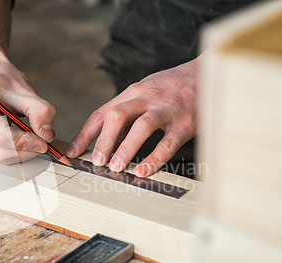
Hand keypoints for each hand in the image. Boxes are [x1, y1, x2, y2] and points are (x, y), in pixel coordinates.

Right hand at [0, 59, 55, 163]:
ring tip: (33, 136)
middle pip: (1, 152)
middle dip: (26, 150)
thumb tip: (47, 135)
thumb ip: (41, 112)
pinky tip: (23, 138)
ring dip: (22, 152)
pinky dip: (15, 152)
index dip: (25, 143)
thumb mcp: (27, 91)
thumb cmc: (4, 81)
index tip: (44, 142)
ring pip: (1, 157)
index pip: (1, 137)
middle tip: (43, 141)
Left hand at [66, 55, 200, 176]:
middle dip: (103, 141)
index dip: (85, 134)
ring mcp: (167, 108)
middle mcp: (146, 97)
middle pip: (117, 116)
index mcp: (133, 91)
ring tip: (116, 168)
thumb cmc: (172, 88)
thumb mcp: (146, 94)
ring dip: (125, 149)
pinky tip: (144, 171)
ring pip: (141, 126)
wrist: (209, 72)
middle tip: (97, 162)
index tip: (73, 152)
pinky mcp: (186, 121)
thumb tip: (107, 144)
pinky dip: (154, 158)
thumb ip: (128, 116)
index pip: (102, 112)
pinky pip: (168, 142)